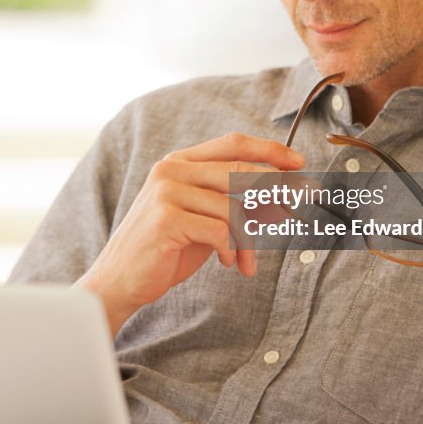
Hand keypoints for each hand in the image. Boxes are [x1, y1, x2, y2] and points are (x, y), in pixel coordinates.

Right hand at [75, 132, 304, 336]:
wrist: (120, 279)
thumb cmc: (164, 250)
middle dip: (277, 187)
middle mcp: (171, 169)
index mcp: (179, 162)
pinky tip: (227, 263)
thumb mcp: (202, 220)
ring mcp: (167, 191)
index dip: (268, 150)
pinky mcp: (167, 218)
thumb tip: (280, 196)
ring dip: (249, 240)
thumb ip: (232, 202)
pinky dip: (231, 250)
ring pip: (233, 206)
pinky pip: (220, 230)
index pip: (232, 144)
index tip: (298, 162)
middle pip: (239, 170)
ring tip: (246, 261)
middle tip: (302, 201)